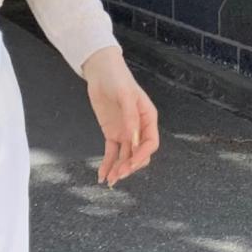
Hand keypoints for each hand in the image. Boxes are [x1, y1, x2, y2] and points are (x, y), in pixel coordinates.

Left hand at [81, 46, 158, 186]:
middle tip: (119, 174)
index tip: (131, 162)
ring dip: (119, 170)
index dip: (142, 154)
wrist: (100, 71)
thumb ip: (130, 117)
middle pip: (139, 154)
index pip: (150, 142)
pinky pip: (112, 153)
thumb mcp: (125, 95)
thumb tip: (133, 138)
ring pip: (125, 157)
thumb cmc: (117, 78)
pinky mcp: (112, 133)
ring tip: (110, 180)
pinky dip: (108, 164)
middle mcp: (138, 128)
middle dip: (130, 166)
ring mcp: (125, 132)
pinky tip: (103, 175)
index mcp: (148, 118)